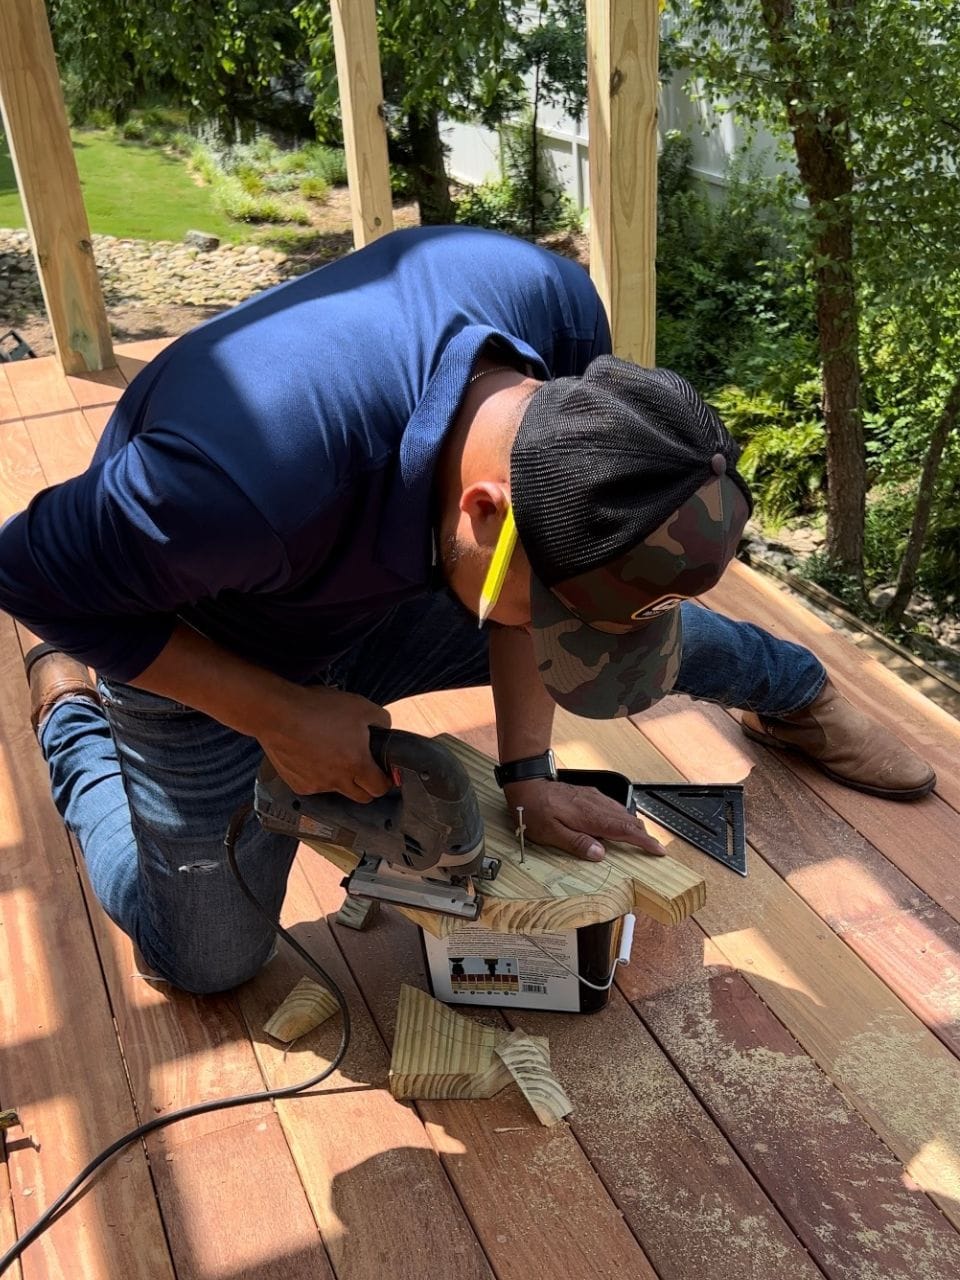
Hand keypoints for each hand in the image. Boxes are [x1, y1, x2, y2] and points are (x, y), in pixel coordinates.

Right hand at [258, 684, 391, 801]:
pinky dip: (317, 776)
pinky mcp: (298, 785)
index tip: (383, 773)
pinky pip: (314, 786)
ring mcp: (316, 785)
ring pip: (337, 790)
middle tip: (363, 768)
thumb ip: (381, 721)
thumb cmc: (319, 708)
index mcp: (357, 764)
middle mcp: (337, 780)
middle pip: (362, 797)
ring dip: (340, 779)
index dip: (385, 781)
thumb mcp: (360, 706)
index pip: (380, 788)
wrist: (278, 714)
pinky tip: (312, 757)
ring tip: (332, 755)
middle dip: (367, 786)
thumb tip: (385, 731)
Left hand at [502, 778, 665, 861]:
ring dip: (633, 825)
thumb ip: (576, 843)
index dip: (643, 841)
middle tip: (654, 848)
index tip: (658, 849)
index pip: (624, 831)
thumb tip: (600, 854)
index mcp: (589, 818)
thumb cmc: (535, 810)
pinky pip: (612, 805)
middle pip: (628, 820)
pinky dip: (621, 816)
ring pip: (621, 812)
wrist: (527, 783)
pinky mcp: (588, 794)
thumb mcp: (550, 834)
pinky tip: (619, 820)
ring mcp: (593, 798)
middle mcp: (595, 806)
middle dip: (643, 835)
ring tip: (641, 838)